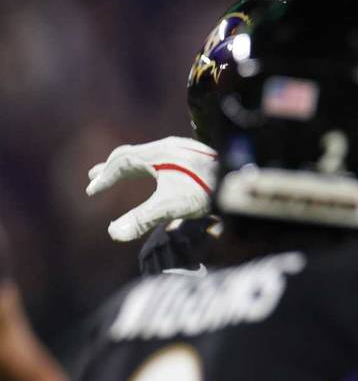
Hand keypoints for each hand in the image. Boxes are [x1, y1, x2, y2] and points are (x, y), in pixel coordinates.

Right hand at [86, 137, 218, 241]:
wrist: (243, 175)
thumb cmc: (207, 190)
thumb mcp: (172, 206)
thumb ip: (143, 218)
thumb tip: (113, 233)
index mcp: (156, 154)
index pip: (121, 163)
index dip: (105, 178)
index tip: (91, 192)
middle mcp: (168, 147)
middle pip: (131, 154)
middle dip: (112, 167)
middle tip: (94, 177)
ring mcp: (183, 149)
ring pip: (149, 155)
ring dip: (132, 165)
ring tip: (121, 174)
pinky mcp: (196, 154)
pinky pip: (164, 157)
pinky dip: (150, 166)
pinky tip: (157, 174)